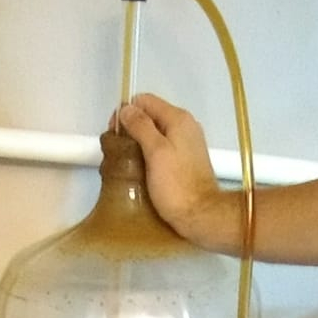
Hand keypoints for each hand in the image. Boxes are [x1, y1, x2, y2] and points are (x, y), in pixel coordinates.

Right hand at [117, 93, 219, 243]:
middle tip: (120, 151)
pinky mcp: (186, 160)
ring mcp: (187, 143)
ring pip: (156, 132)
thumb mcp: (155, 152)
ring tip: (129, 162)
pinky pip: (163, 147)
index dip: (126, 112)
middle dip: (132, 128)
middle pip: (151, 115)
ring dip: (140, 142)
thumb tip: (126, 109)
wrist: (201, 216)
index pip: (145, 101)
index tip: (116, 134)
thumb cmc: (177, 186)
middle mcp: (185, 126)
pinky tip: (143, 169)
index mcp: (178, 119)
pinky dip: (150, 153)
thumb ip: (140, 126)